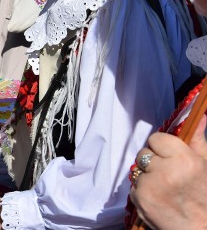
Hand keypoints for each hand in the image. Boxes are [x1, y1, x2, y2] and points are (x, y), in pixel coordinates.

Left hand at [130, 115, 206, 229]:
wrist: (200, 229)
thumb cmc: (205, 197)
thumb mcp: (205, 166)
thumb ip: (198, 140)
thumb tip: (200, 115)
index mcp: (184, 159)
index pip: (156, 138)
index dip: (162, 148)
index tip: (171, 157)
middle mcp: (165, 171)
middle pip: (144, 153)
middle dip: (154, 162)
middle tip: (170, 176)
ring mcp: (150, 186)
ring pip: (137, 169)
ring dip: (147, 176)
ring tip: (165, 188)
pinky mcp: (139, 199)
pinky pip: (134, 186)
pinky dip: (143, 191)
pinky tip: (158, 198)